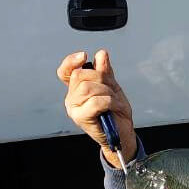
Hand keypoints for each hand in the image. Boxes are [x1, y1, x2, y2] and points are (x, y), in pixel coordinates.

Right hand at [57, 49, 137, 168]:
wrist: (122, 133)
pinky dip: (109, 101)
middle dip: (101, 78)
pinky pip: (95, 101)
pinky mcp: (80, 118)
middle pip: (80, 75)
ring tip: (114, 101)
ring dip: (107, 91)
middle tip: (112, 89)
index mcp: (76, 89)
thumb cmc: (116, 111)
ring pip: (88, 88)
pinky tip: (113, 107)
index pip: (65, 71)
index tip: (84, 56)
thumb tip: (100, 54)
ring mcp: (74, 108)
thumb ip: (105, 71)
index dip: (71, 61)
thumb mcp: (112, 86)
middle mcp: (71, 98)